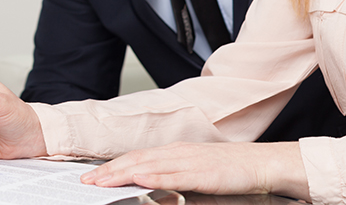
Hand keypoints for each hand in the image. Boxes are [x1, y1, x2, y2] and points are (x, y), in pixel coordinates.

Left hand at [78, 141, 308, 200]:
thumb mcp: (195, 178)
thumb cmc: (230, 172)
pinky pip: (173, 175)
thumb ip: (172, 183)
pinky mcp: (201, 172)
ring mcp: (188, 160)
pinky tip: (139, 180)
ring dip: (122, 173)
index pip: (136, 158)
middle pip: (136, 160)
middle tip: (86, 180)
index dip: (113, 166)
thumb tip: (152, 193)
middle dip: (109, 170)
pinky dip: (154, 177)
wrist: (260, 164)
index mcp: (174, 152)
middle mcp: (177, 152)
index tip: (93, 175)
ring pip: (148, 166)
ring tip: (102, 181)